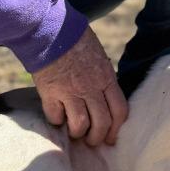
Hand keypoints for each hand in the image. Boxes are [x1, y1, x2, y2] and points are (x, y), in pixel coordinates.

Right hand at [31, 27, 128, 146]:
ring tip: (74, 132)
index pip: (120, 110)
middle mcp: (91, 87)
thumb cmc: (75, 39)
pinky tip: (56, 116)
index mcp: (106, 77)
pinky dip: (56, 121)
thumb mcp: (98, 56)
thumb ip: (103, 77)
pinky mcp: (49, 92)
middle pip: (102, 123)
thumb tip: (105, 95)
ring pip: (80, 125)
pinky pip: (55, 117)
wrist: (50, 29)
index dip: (116, 129)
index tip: (111, 138)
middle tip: (91, 141)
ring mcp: (70, 91)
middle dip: (97, 137)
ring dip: (77, 133)